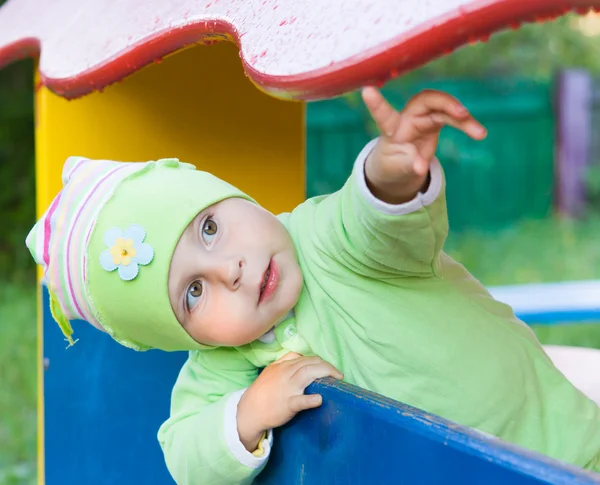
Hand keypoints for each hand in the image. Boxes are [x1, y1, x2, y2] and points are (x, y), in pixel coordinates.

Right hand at [237, 352, 342, 451]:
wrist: (250, 411)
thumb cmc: (263, 390)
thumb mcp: (271, 370)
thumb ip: (286, 360)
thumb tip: (301, 356)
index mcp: (284, 366)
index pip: (307, 358)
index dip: (321, 362)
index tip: (330, 369)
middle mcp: (286, 374)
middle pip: (310, 364)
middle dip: (327, 367)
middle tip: (338, 375)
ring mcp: (287, 389)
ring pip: (307, 375)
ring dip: (324, 374)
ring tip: (336, 380)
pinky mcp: (287, 404)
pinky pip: (300, 400)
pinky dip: (310, 399)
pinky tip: (319, 399)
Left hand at [362, 87, 486, 203]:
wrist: (400, 163)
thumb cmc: (393, 164)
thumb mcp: (397, 169)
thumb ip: (408, 166)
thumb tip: (420, 169)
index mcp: (391, 130)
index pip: (384, 115)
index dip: (377, 104)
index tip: (366, 91)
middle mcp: (407, 118)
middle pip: (425, 101)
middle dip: (444, 103)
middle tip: (462, 114)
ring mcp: (423, 117)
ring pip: (444, 109)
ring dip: (462, 118)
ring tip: (480, 133)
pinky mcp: (435, 120)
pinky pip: (453, 119)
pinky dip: (466, 125)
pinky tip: (480, 133)